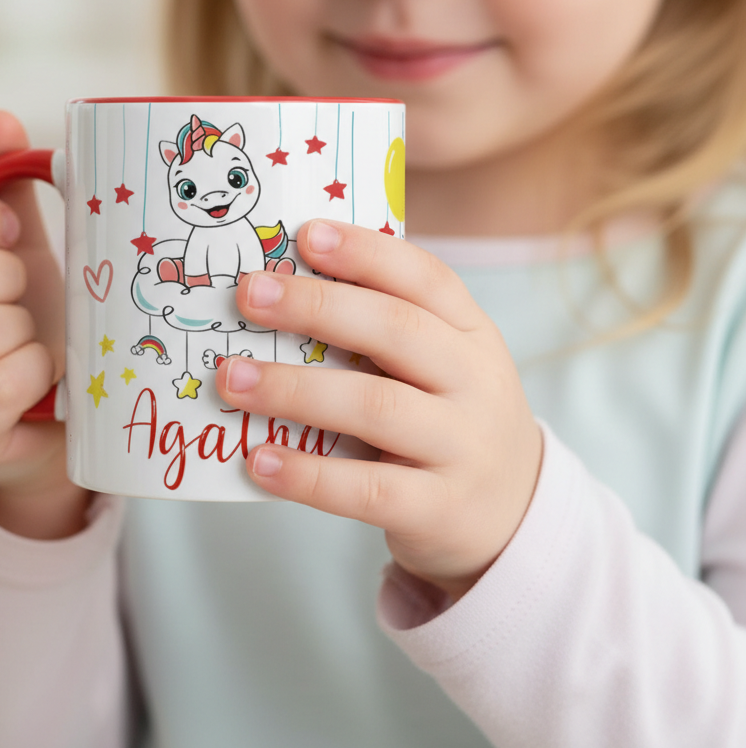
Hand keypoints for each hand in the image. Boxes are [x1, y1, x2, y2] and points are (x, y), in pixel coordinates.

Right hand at [0, 111, 89, 538]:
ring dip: (23, 330)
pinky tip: (39, 376)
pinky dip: (34, 373)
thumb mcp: (15, 245)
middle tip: (23, 295)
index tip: (13, 234)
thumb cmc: (24, 314)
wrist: (43, 408)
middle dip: (6, 278)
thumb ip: (2, 184)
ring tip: (30, 338)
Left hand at [216, 219, 542, 600]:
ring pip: (376, 407)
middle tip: (250, 295)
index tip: (306, 234)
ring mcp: (461, 447)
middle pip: (397, 331)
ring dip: (294, 389)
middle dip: (317, 307)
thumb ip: (384, 329)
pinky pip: (366, 489)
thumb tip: (279, 291)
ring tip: (232, 378)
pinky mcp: (438, 508)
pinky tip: (259, 460)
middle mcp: (475, 383)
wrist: (514, 514)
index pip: (426, 278)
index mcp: (472, 334)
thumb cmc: (449, 420)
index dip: (366, 253)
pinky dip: (308, 474)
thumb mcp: (442, 364)